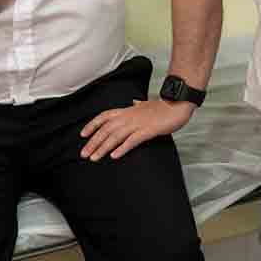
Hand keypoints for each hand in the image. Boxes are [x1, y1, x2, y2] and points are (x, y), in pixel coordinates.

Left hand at [79, 98, 193, 161]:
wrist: (177, 105)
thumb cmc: (163, 106)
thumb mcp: (147, 104)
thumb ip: (138, 105)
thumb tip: (133, 102)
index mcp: (127, 110)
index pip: (104, 116)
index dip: (92, 125)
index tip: (83, 135)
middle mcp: (129, 116)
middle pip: (106, 129)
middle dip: (93, 142)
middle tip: (84, 154)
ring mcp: (138, 123)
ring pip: (115, 136)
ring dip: (103, 147)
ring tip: (94, 158)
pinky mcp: (147, 130)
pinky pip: (132, 140)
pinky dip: (122, 148)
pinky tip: (115, 156)